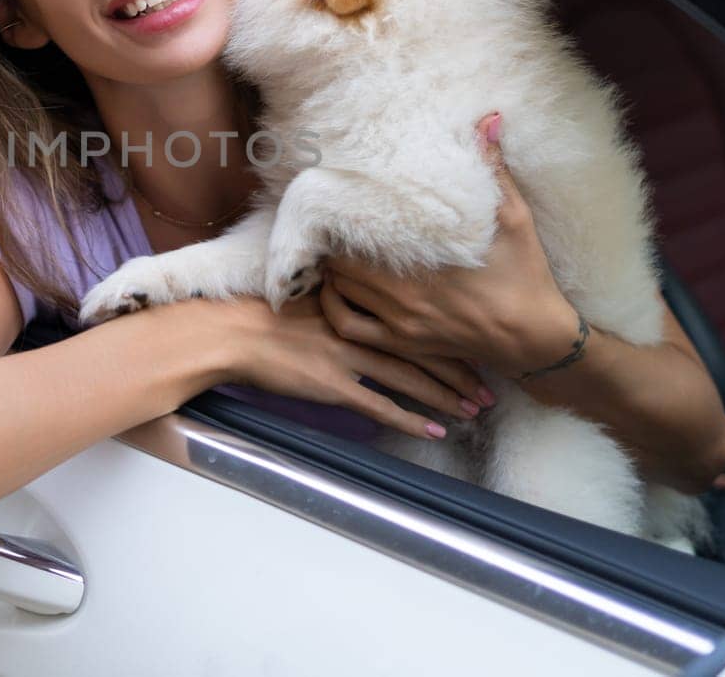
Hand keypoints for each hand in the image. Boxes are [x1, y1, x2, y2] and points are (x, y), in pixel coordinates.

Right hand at [212, 291, 486, 440]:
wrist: (234, 331)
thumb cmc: (265, 311)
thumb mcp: (310, 292)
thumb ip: (342, 297)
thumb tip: (367, 300)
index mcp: (357, 304)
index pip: (414, 319)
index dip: (446, 336)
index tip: (474, 346)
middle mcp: (360, 329)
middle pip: (422, 350)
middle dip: (459, 371)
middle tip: (490, 389)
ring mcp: (349, 358)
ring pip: (410, 378)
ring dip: (446, 396)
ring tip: (475, 411)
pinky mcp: (334, 386)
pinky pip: (381, 405)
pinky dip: (411, 420)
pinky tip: (436, 431)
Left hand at [316, 112, 583, 378]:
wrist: (534, 338)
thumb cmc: (525, 275)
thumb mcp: (514, 218)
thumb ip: (493, 170)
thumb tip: (489, 119)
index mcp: (426, 259)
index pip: (362, 227)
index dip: (343, 210)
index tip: (338, 193)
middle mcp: (404, 291)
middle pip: (341, 257)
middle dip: (334, 238)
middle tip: (333, 220)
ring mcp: (399, 320)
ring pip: (339, 288)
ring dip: (332, 267)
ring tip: (333, 247)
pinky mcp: (401, 342)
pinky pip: (347, 326)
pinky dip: (332, 306)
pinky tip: (334, 289)